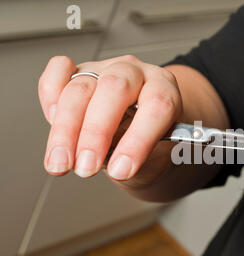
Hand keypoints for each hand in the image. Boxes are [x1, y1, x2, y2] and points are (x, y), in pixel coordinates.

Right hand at [38, 55, 181, 185]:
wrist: (140, 133)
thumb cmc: (152, 144)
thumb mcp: (158, 157)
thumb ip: (143, 159)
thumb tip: (120, 166)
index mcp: (164, 88)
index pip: (157, 105)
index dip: (138, 140)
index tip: (121, 170)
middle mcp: (135, 73)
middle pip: (114, 89)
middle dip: (96, 133)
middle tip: (86, 167)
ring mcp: (104, 69)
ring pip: (79, 89)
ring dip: (65, 130)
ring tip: (62, 164)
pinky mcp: (78, 72)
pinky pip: (59, 73)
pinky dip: (50, 97)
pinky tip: (53, 123)